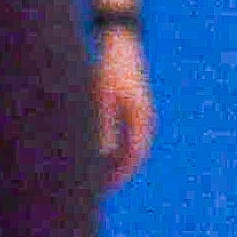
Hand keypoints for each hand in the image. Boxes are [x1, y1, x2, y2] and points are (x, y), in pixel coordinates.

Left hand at [96, 25, 156, 185]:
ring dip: (114, 165)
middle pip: (132, 157)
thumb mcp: (101, 96)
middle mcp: (143, 119)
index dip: (118, 176)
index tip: (101, 191)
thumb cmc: (108, 67)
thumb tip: (100, 154)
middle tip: (95, 193)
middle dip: (115, 176)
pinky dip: (112, 152)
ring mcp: (140, 115)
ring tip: (92, 181)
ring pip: (129, 149)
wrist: (119, 42)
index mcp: (140, 117)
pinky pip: (125, 139)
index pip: (132, 157)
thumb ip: (101, 124)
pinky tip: (94, 159)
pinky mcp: (131, 111)